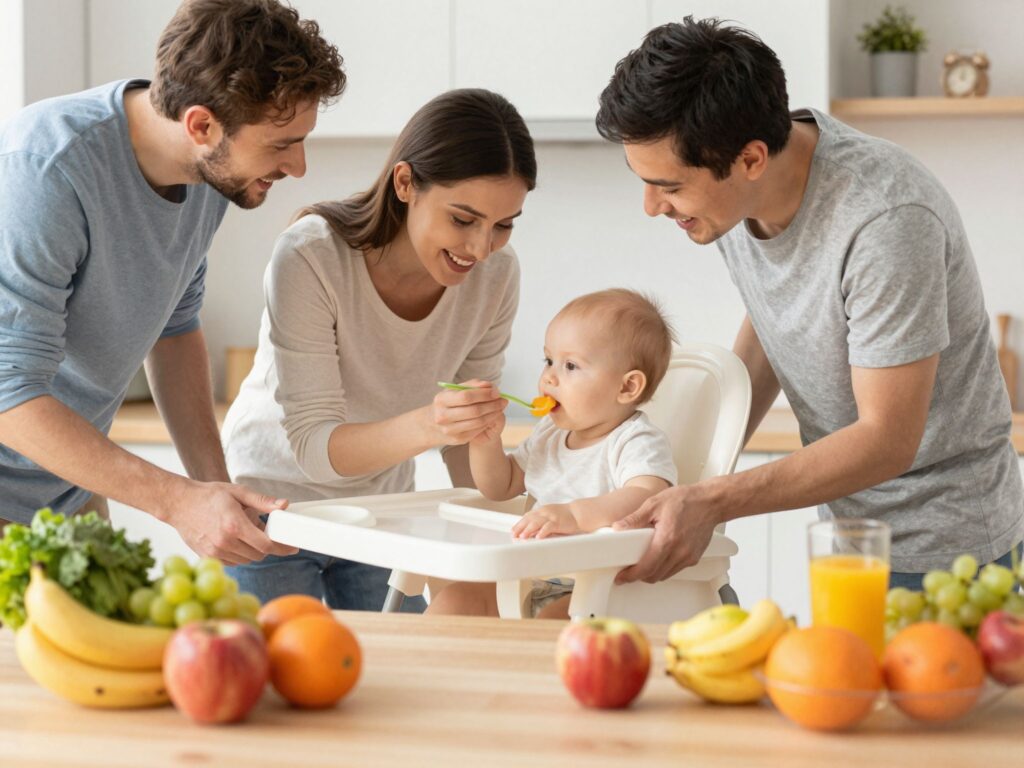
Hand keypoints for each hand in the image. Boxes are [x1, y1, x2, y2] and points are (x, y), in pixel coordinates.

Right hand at [162, 480, 299, 565]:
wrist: (179, 503)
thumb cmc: (209, 495)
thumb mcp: (238, 492)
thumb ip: (262, 501)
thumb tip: (284, 505)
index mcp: (235, 525)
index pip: (266, 545)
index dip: (282, 547)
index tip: (292, 547)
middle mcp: (225, 542)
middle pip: (259, 554)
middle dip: (267, 546)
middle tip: (264, 531)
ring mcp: (215, 552)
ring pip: (246, 560)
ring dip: (253, 550)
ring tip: (245, 532)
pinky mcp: (208, 557)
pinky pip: (233, 563)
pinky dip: (240, 555)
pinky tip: (235, 540)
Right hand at [429, 379, 507, 445]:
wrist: (430, 425)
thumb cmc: (446, 404)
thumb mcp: (454, 391)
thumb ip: (472, 385)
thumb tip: (490, 385)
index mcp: (441, 400)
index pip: (467, 396)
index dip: (484, 394)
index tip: (497, 392)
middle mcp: (443, 416)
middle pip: (474, 411)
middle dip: (493, 405)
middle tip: (503, 400)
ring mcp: (449, 430)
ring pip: (478, 422)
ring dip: (493, 414)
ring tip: (500, 408)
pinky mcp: (457, 439)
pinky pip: (478, 430)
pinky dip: (488, 422)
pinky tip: (492, 416)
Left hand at [512, 503, 579, 538]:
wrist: (578, 513)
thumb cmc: (565, 516)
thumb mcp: (549, 517)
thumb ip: (540, 523)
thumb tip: (530, 532)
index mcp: (542, 511)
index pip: (527, 516)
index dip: (519, 524)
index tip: (513, 531)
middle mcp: (545, 512)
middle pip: (529, 519)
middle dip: (520, 527)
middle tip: (514, 535)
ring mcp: (551, 516)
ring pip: (537, 522)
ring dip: (528, 529)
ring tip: (522, 536)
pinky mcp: (558, 522)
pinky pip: (549, 526)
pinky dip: (543, 532)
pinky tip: (538, 537)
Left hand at [611, 484, 719, 583]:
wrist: (711, 502)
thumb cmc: (686, 500)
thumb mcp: (654, 504)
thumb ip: (635, 518)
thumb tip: (618, 527)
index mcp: (667, 539)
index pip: (646, 567)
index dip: (631, 576)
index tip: (621, 578)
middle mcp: (679, 552)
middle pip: (654, 576)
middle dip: (639, 576)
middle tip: (628, 570)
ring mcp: (689, 557)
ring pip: (665, 575)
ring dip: (652, 573)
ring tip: (642, 564)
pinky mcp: (695, 558)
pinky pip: (676, 570)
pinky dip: (665, 568)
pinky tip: (659, 558)